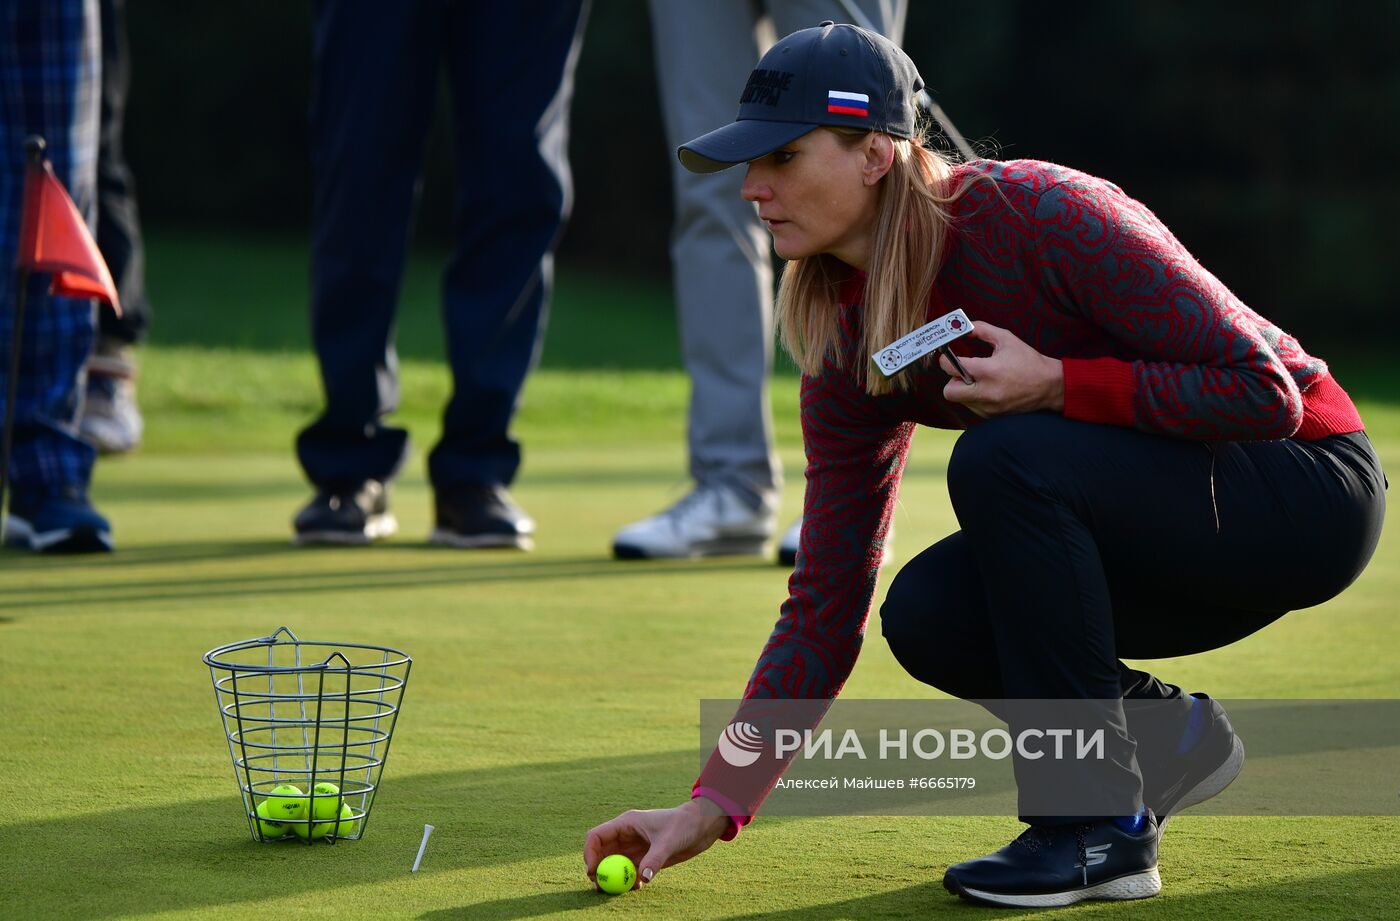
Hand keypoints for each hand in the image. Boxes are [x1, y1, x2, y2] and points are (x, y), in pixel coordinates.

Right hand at [583, 797, 730, 889]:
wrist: (701, 826)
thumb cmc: (684, 825)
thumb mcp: (669, 841)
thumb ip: (655, 859)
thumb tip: (643, 878)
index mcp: (626, 823)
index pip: (597, 836)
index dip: (589, 853)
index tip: (592, 871)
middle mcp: (626, 835)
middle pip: (601, 853)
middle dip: (598, 870)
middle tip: (600, 888)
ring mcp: (634, 847)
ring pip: (614, 864)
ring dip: (613, 878)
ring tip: (620, 890)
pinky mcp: (644, 858)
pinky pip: (629, 872)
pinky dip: (628, 881)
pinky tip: (638, 887)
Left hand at [940, 322, 1063, 415]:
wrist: (1050, 386)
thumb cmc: (1028, 361)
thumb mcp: (1006, 339)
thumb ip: (982, 330)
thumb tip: (964, 328)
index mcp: (988, 370)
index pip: (952, 367)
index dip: (945, 360)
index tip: (947, 356)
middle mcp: (986, 391)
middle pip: (949, 391)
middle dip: (951, 379)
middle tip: (960, 371)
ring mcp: (989, 406)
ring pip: (960, 400)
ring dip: (963, 389)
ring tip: (978, 379)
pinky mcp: (992, 415)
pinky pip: (971, 407)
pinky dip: (973, 398)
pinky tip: (986, 389)